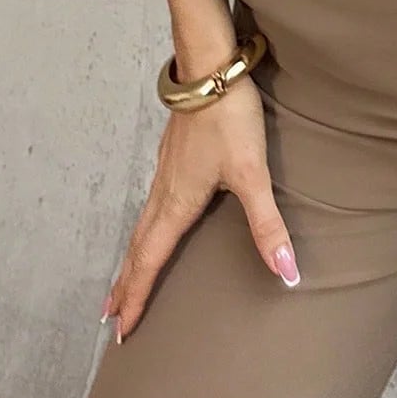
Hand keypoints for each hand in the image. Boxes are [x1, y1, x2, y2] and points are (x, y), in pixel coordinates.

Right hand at [100, 71, 298, 343]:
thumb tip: (287, 273)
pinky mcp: (171, 155)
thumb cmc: (229, 119)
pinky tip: (151, 221)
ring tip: (121, 280)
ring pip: (141, 225)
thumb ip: (268, 225)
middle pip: (138, 247)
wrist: (209, 68)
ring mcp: (165, 171)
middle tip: (109, 318)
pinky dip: (142, 227)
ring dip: (131, 257)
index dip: (137, 296)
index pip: (151, 261)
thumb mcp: (253, 174)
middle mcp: (164, 192)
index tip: (121, 329)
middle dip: (125, 284)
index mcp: (178, 204)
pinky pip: (149, 203)